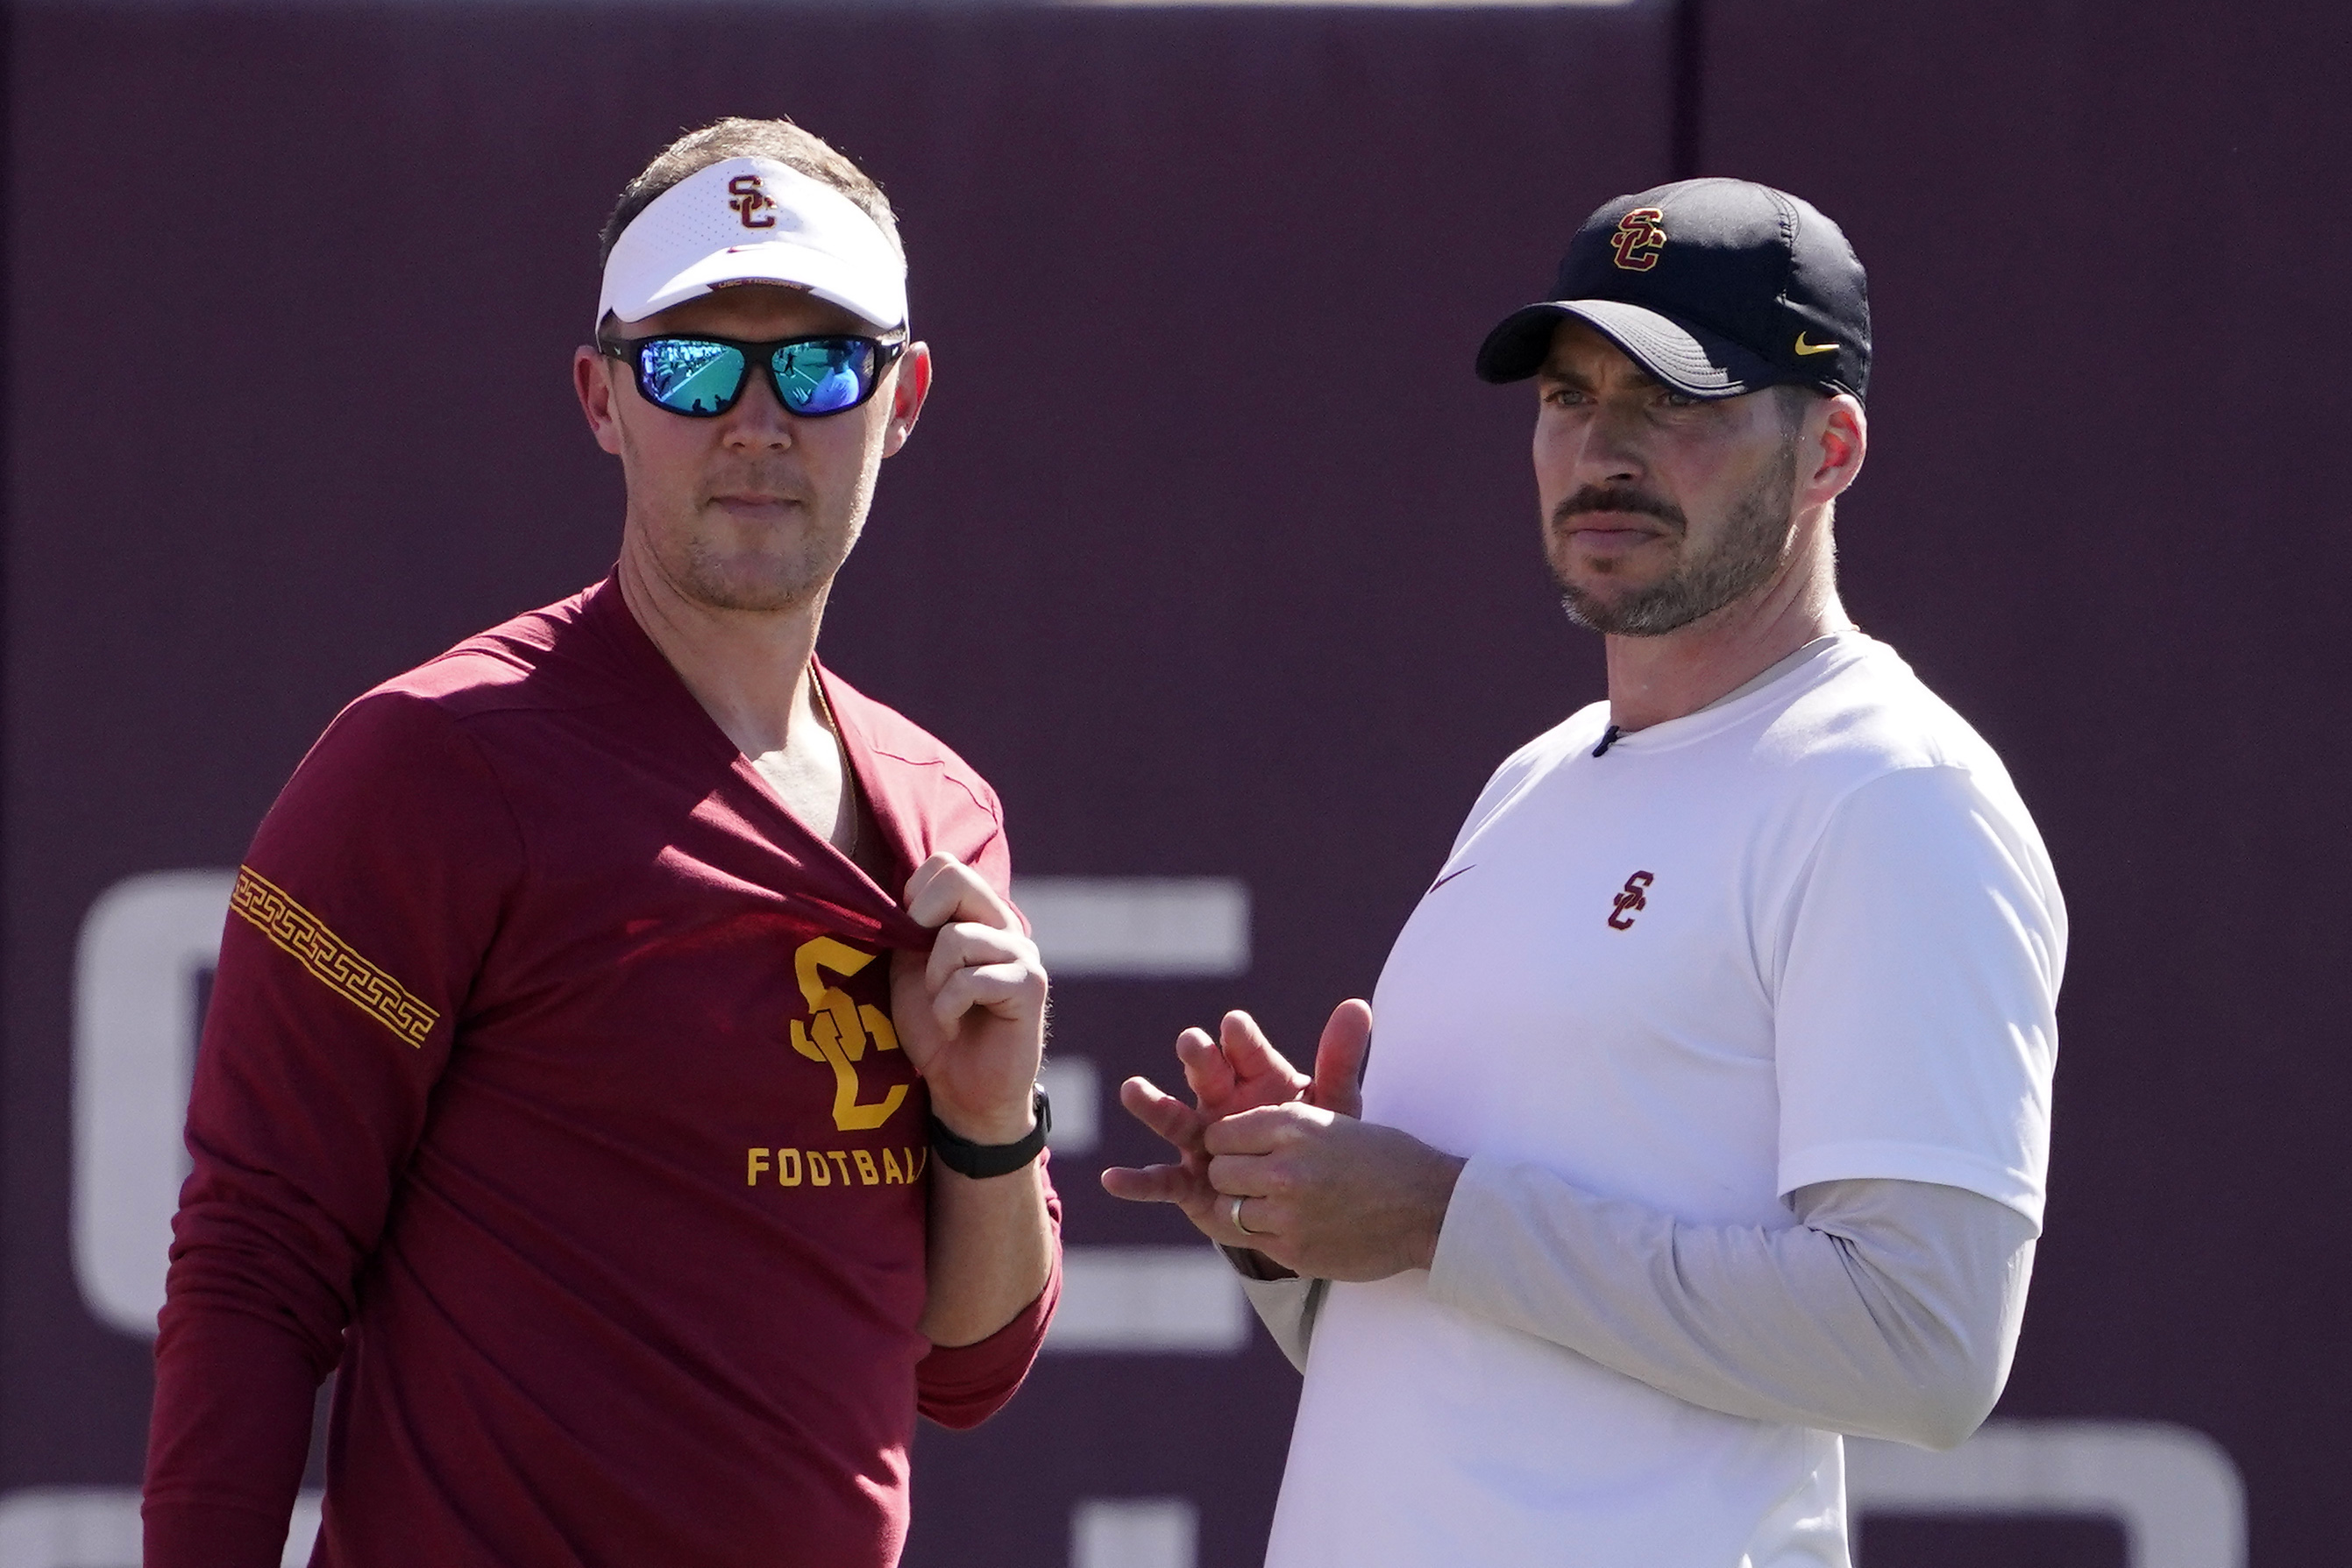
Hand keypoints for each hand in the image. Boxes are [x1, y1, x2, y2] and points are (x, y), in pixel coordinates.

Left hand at [890, 853, 1045, 1144]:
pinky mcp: (1030, 986)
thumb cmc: (934, 1029)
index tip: (909, 939)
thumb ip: (907, 928)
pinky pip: (971, 979)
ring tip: (942, 1007)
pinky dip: (947, 1008)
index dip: (913, 896)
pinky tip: (955, 1026)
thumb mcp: (909, 969)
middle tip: (921, 967)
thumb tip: (892, 894)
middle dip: (920, 923)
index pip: (944, 865)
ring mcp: (1022, 953)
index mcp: (976, 915)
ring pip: (956, 938)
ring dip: (933, 981)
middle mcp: (1004, 925)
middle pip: (956, 879)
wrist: (962, 1090)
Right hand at [1099, 1000, 1370, 1248]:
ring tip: (1133, 1090)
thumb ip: (1339, 1061)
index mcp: (1256, 1079)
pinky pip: (1162, 1181)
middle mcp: (1221, 1103)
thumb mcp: (1332, 1106)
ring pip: (1174, 1120)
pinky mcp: (1190, 1182)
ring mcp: (1201, 1141)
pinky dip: (1137, 1183)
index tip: (1235, 1025)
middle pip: (1206, 1076)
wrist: (1302, 1198)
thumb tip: (1359, 1006)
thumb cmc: (1313, 1141)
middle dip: (1198, 1058)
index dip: (1240, 1039)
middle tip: (1190, 1042)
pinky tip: (1113, 1180)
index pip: (1247, 1051)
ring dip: (1153, 1105)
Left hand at [1204, 1103, 1464, 1281]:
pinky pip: (1251, 1242)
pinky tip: (1286, 1227)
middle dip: (1229, 1176)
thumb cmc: (1387, 1159)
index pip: (1221, 1132)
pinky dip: (1261, 1234)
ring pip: (1227, 1210)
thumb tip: (1227, 1138)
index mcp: (1295, 1125)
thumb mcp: (1333, 1121)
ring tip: (1268, 1205)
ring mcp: (1288, 1213)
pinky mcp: (1294, 1250)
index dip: (1226, 1143)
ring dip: (1241, 1209)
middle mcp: (1286, 1166)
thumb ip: (1281, 1129)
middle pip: (1218, 1171)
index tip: (1240, 1151)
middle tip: (1250, 1181)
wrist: (1432, 1209)